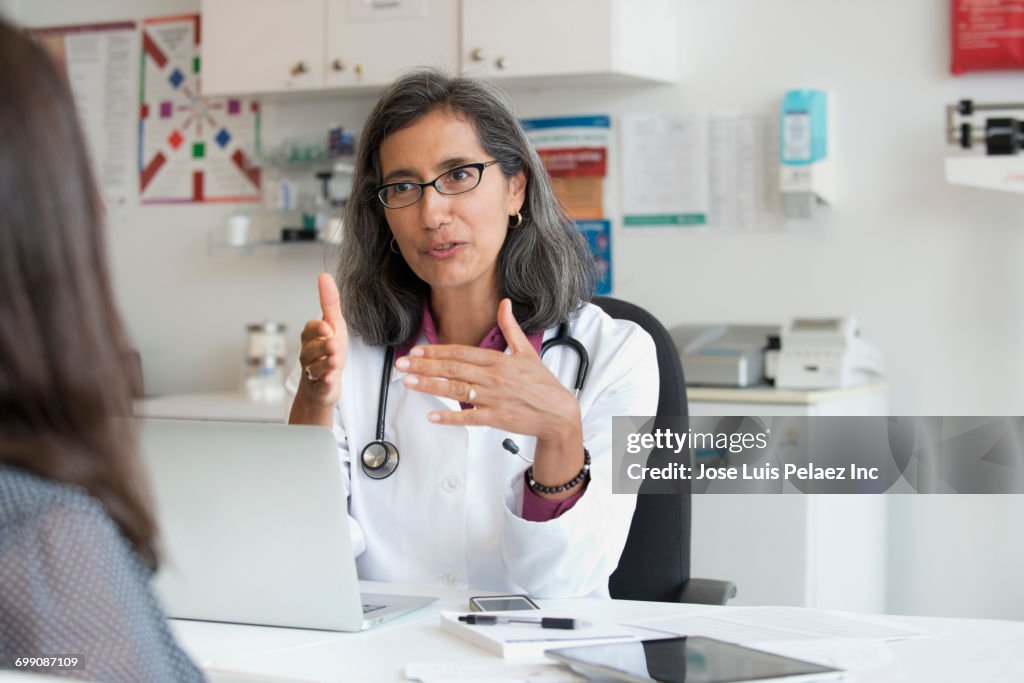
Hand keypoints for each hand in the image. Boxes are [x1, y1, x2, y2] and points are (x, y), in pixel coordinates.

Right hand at [296, 272, 347, 406]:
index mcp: (311, 336)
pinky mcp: (319, 387)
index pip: (310, 329)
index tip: (328, 328)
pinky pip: (320, 385)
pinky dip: (325, 383)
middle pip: (311, 349)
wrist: (325, 381)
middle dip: (322, 347)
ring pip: (315, 367)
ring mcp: (313, 371)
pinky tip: (330, 380)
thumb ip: (329, 302)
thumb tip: (324, 276)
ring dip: (325, 364)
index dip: (318, 329)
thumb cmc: (329, 350)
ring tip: (335, 361)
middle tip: (333, 345)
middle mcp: (309, 353)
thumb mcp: (334, 323)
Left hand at [395, 299, 583, 490]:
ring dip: (431, 386)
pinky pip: (469, 418)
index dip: (437, 351)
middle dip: (425, 366)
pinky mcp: (496, 418)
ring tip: (409, 382)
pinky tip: (432, 415)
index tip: (417, 350)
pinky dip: (450, 417)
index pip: (461, 353)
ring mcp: (494, 399)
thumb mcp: (527, 351)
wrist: (558, 412)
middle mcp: (494, 378)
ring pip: (457, 390)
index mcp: (498, 361)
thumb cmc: (542, 383)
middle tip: (403, 364)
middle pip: (453, 369)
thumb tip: (505, 303)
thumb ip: (510, 327)